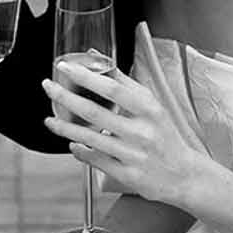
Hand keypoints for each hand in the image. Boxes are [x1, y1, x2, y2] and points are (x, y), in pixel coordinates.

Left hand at [44, 60, 210, 208]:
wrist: (185, 175)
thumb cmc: (166, 136)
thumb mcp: (152, 106)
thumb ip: (124, 81)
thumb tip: (95, 57)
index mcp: (149, 110)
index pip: (112, 88)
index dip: (85, 77)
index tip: (65, 67)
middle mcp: (141, 131)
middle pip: (94, 112)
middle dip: (65, 97)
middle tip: (48, 87)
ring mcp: (133, 155)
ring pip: (90, 138)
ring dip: (65, 127)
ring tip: (50, 120)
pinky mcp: (126, 175)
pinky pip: (95, 160)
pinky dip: (80, 151)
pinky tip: (71, 144)